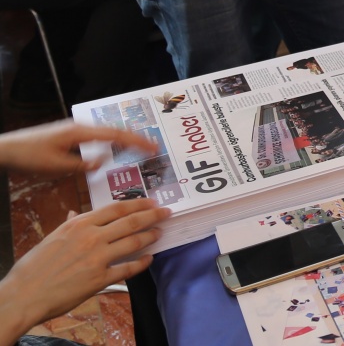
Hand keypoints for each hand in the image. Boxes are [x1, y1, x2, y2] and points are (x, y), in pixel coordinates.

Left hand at [0, 121, 159, 174]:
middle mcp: (80, 127)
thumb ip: (80, 165)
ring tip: (140, 149)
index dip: (136, 141)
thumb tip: (102, 162)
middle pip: (115, 130)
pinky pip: (97, 137)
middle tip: (154, 148)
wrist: (5, 148)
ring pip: (106, 133)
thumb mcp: (53, 166)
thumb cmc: (27, 156)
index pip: (115, 135)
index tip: (153, 148)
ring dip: (124, 140)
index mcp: (80, 132)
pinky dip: (111, 143)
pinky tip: (113, 151)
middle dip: (136, 138)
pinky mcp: (69, 136)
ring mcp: (75, 130)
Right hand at [0, 200, 170, 336]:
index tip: (151, 202)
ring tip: (159, 232)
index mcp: (80, 224)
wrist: (23, 295)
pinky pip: (127, 269)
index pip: (116, 208)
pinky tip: (149, 259)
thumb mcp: (52, 237)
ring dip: (150, 236)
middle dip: (152, 216)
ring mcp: (97, 258)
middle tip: (166, 213)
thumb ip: (70, 224)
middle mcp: (91, 237)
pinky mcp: (99, 279)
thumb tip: (77, 214)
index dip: (138, 204)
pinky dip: (141, 263)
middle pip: (130, 222)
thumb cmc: (34, 267)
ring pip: (133, 242)